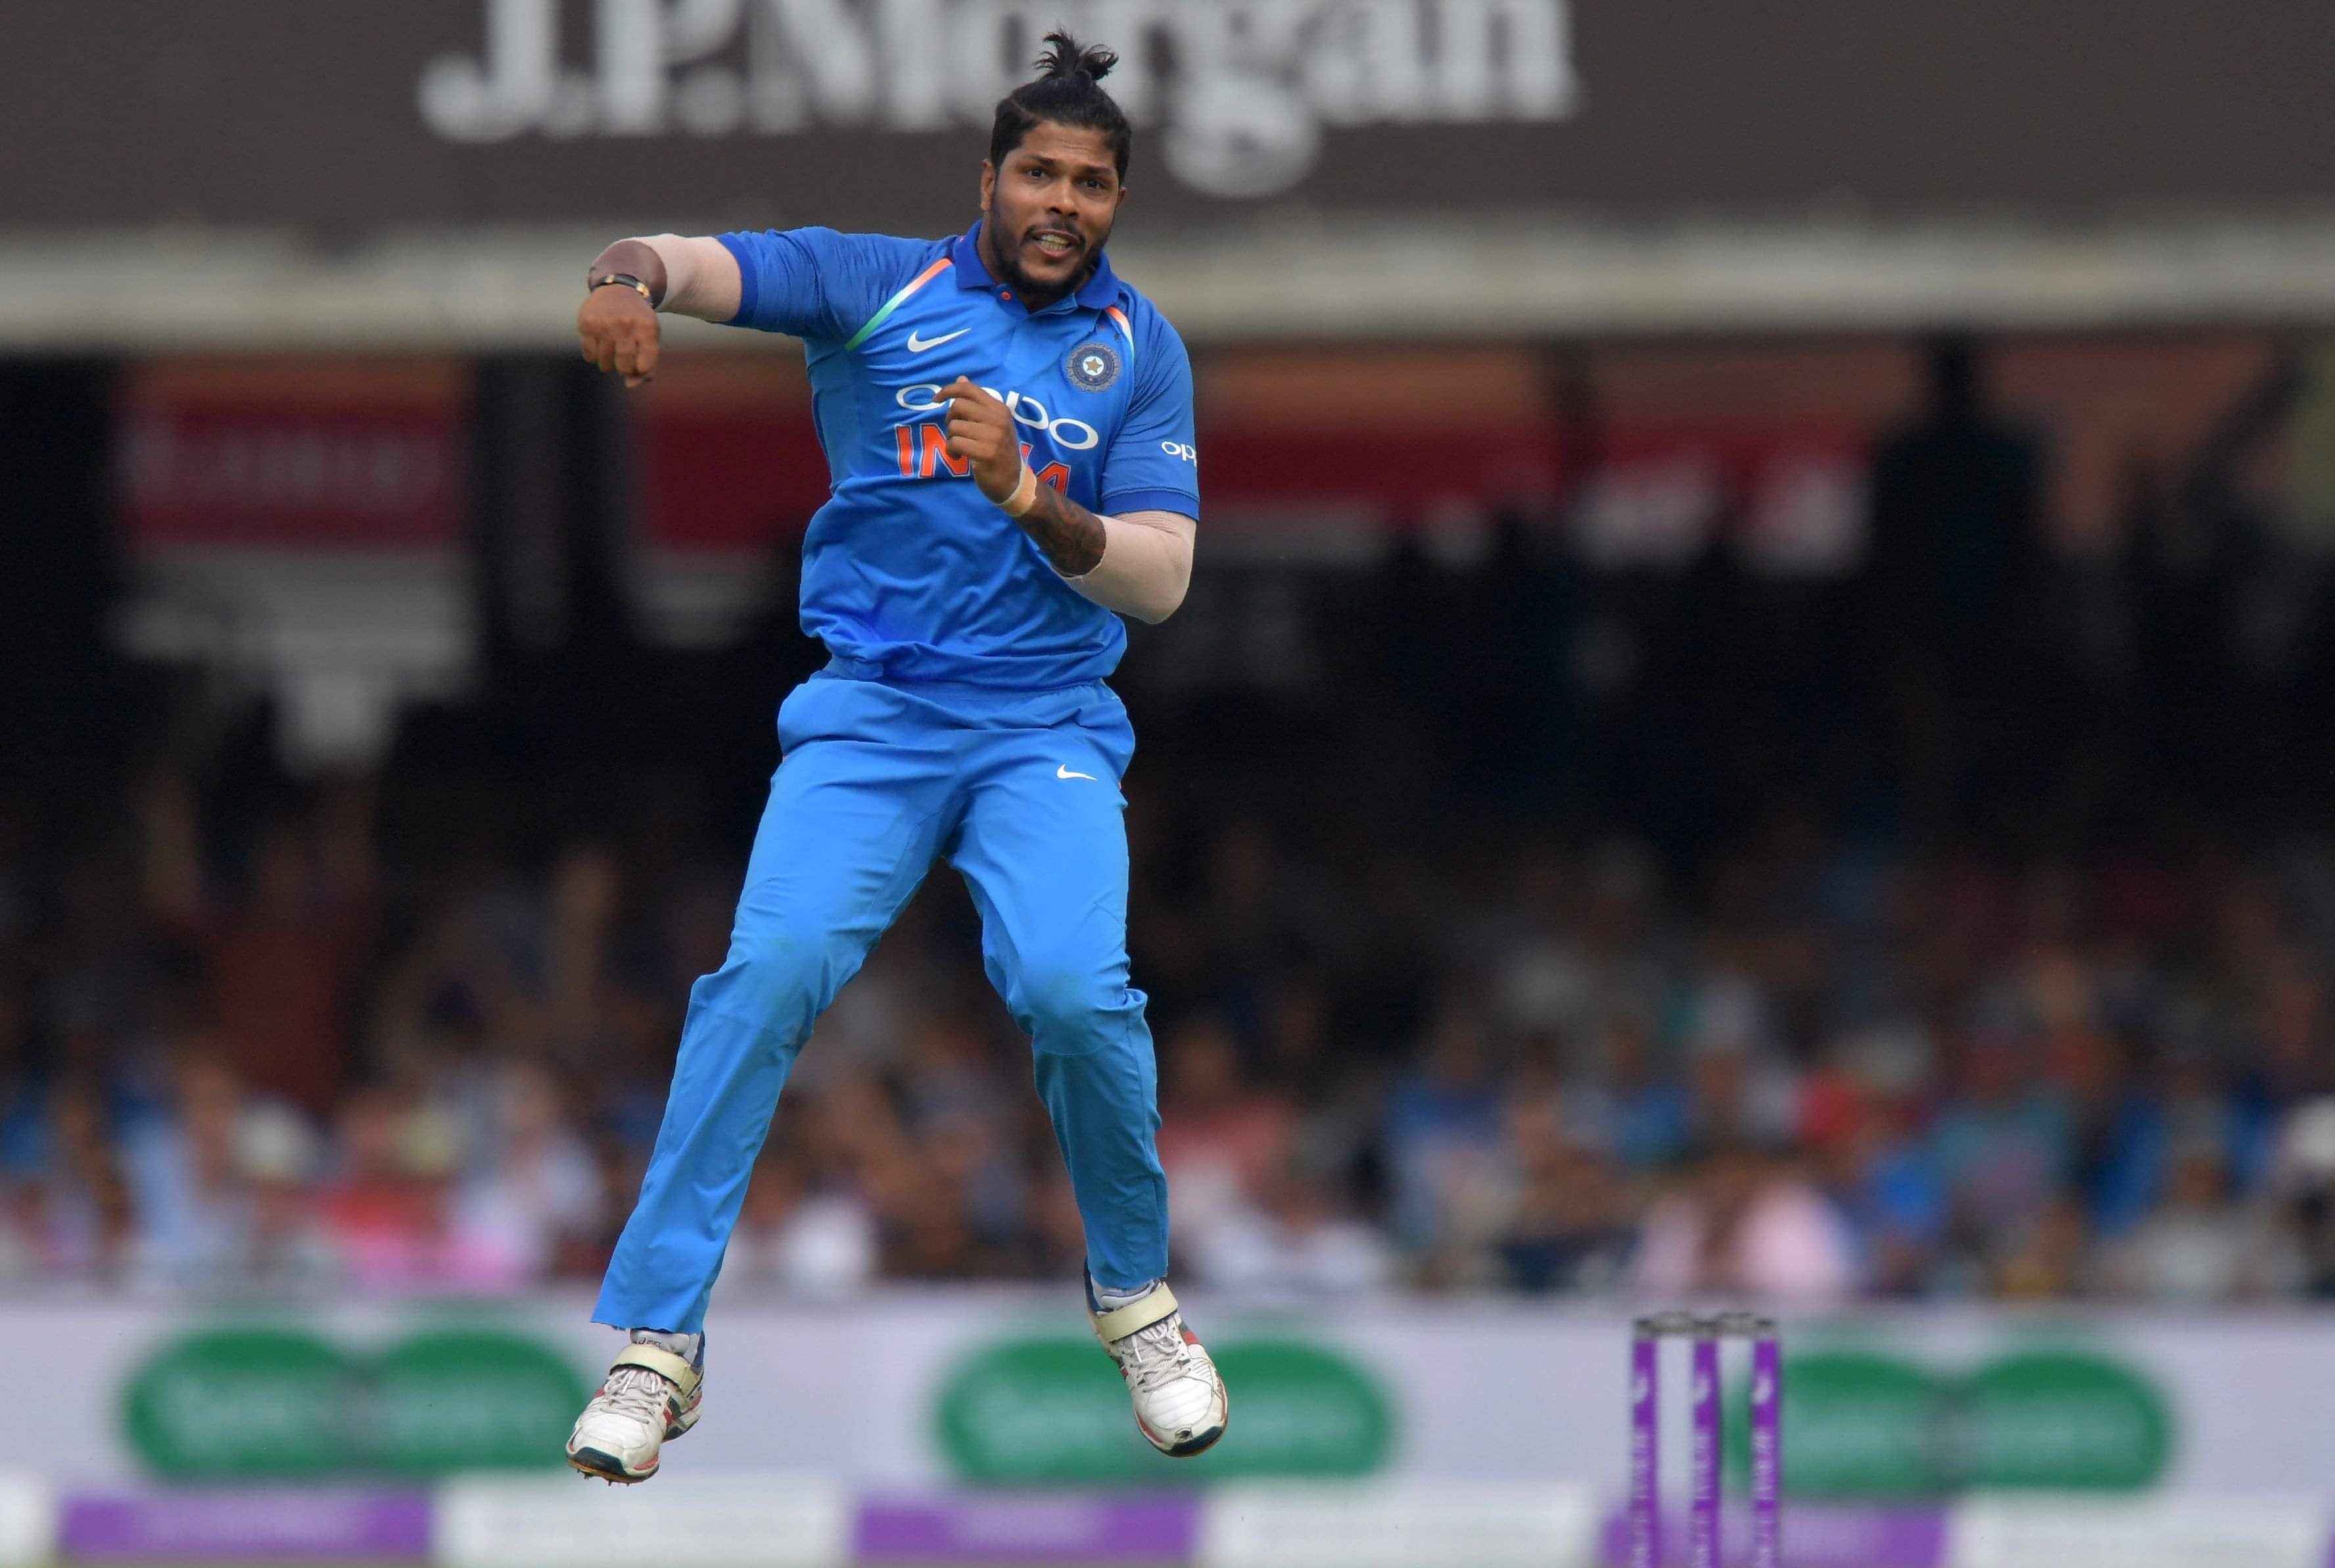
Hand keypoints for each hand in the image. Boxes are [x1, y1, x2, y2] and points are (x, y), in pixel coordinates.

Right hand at [578, 285, 659, 387]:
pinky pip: (589, 353)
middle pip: (624, 364)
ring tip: (610, 354)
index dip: (641, 369)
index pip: (645, 365)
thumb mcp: (650, 338)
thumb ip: (648, 366)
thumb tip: (629, 385)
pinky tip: (598, 347)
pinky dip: (593, 356)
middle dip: (623, 368)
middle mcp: (626, 325)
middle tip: (622, 361)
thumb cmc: (638, 321)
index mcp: (648, 329)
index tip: (638, 362)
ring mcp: (605, 323)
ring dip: (607, 364)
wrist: (620, 289)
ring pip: (604, 361)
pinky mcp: (587, 323)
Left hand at [941, 377, 1023, 503]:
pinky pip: (955, 443)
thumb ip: (977, 403)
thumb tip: (961, 379)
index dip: (948, 390)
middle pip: (958, 406)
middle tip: (956, 433)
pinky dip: (951, 451)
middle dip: (950, 419)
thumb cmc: (999, 451)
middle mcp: (998, 418)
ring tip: (960, 449)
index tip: (936, 400)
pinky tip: (958, 457)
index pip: (969, 389)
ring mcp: (993, 435)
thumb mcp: (992, 423)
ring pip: (954, 427)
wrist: (1013, 482)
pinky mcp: (986, 452)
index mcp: (999, 408)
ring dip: (951, 439)